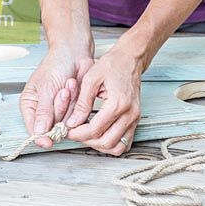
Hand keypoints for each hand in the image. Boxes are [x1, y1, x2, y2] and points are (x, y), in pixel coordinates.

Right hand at [19, 42, 94, 148]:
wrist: (74, 52)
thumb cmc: (57, 63)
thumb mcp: (46, 86)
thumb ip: (43, 110)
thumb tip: (39, 132)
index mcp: (30, 105)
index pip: (33, 129)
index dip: (41, 137)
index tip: (49, 141)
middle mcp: (43, 110)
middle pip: (52, 127)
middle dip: (59, 109)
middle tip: (61, 91)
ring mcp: (59, 110)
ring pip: (65, 121)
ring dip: (69, 102)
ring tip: (67, 84)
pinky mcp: (72, 109)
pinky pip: (76, 115)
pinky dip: (76, 101)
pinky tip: (73, 86)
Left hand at [64, 41, 142, 155]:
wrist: (130, 58)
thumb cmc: (112, 64)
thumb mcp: (92, 78)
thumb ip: (82, 102)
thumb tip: (72, 122)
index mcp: (118, 103)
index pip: (95, 129)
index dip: (79, 133)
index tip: (68, 130)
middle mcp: (129, 114)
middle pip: (106, 142)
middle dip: (87, 141)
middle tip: (75, 133)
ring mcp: (135, 118)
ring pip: (117, 147)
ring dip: (100, 145)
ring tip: (87, 135)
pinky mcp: (136, 119)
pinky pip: (125, 142)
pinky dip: (112, 144)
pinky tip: (100, 135)